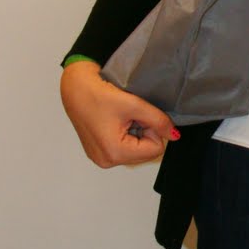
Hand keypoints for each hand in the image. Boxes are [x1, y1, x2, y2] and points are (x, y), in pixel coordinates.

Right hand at [59, 60, 179, 167]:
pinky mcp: (98, 152)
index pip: (155, 149)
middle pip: (145, 153)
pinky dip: (125, 136)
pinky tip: (115, 122)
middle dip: (144, 133)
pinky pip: (123, 149)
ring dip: (135, 134)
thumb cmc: (97, 94)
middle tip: (129, 115)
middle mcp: (106, 161)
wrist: (75, 86)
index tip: (138, 114)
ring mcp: (101, 158)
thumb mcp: (134, 104)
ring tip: (121, 118)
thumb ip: (158, 120)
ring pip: (136, 151)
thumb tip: (174, 135)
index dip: (152, 129)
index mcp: (114, 153)